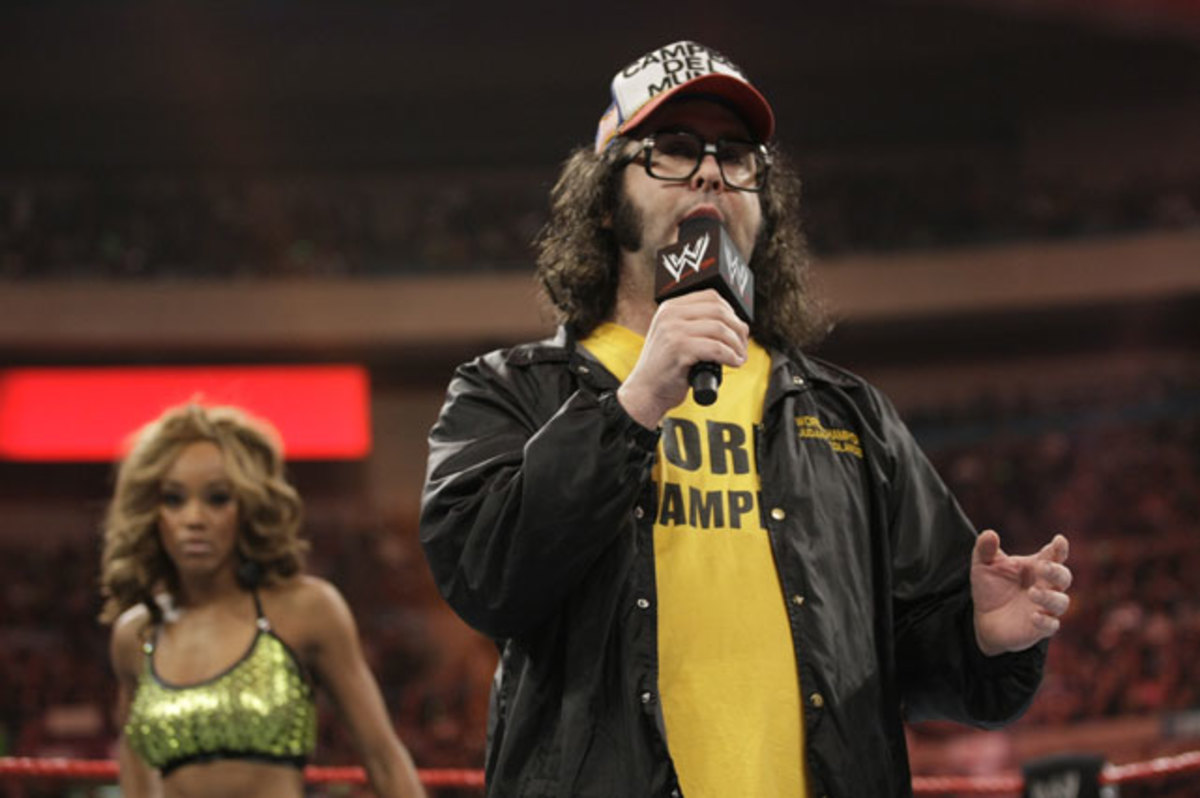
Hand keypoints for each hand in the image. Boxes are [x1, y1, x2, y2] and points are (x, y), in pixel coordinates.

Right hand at [617, 289, 748, 427]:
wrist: (645, 392)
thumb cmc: (664, 369)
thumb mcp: (673, 336)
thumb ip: (694, 325)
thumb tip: (733, 323)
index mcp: (670, 308)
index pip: (711, 297)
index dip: (731, 312)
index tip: (737, 329)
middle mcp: (670, 315)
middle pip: (719, 311)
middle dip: (737, 329)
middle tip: (742, 346)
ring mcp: (673, 331)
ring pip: (720, 329)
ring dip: (737, 345)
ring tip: (739, 357)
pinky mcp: (679, 349)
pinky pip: (716, 348)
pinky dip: (730, 356)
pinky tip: (733, 363)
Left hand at [971, 530, 1071, 655]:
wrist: (985, 619)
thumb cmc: (990, 587)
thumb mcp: (983, 566)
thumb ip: (985, 549)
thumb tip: (989, 533)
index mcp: (1037, 567)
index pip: (1054, 555)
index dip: (1059, 548)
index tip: (1059, 540)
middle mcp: (1046, 586)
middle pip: (1063, 577)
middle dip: (1056, 572)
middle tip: (1042, 568)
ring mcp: (1045, 607)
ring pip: (1061, 602)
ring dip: (1049, 597)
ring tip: (1032, 592)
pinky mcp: (1040, 628)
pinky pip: (1051, 625)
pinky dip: (1045, 621)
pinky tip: (1034, 616)